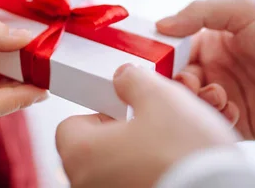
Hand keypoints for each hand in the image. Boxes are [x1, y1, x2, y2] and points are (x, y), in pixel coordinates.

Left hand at [56, 64, 237, 187]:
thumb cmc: (183, 154)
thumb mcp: (159, 96)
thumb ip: (133, 79)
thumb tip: (124, 77)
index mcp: (81, 153)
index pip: (71, 125)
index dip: (100, 111)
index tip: (125, 108)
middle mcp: (87, 183)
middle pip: (97, 147)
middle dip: (126, 132)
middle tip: (155, 125)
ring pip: (120, 167)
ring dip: (143, 153)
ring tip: (174, 145)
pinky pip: (136, 182)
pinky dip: (153, 172)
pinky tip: (178, 164)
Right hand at [157, 0, 254, 140]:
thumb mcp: (244, 10)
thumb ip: (200, 13)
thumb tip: (160, 24)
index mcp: (211, 42)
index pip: (174, 50)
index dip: (163, 56)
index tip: (157, 62)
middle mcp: (215, 69)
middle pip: (177, 80)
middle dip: (178, 83)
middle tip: (191, 83)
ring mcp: (226, 96)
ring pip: (191, 104)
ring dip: (198, 101)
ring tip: (220, 95)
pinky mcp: (239, 121)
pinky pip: (214, 124)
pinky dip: (217, 119)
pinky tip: (235, 110)